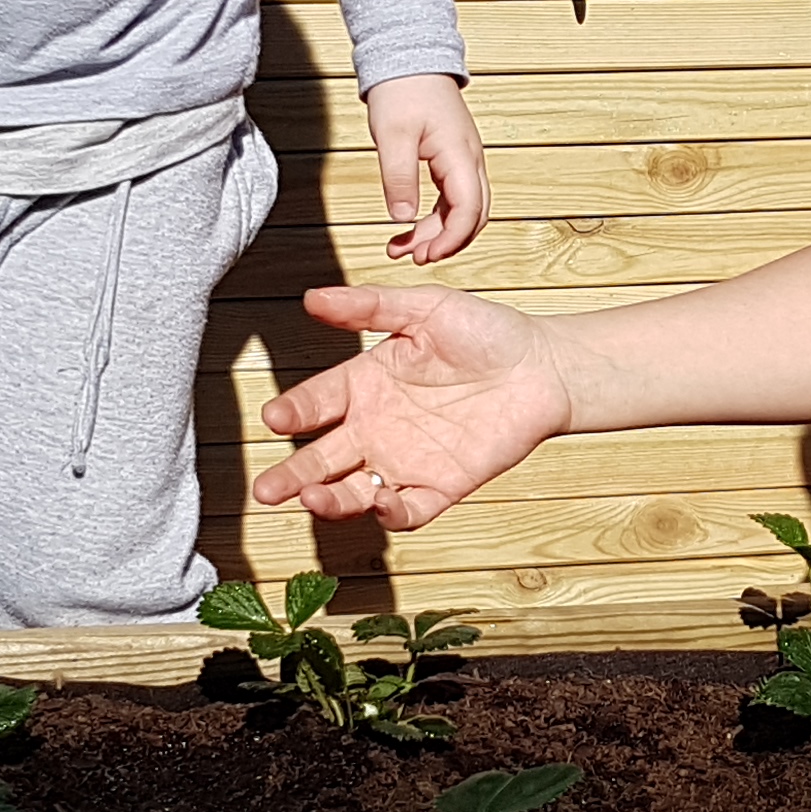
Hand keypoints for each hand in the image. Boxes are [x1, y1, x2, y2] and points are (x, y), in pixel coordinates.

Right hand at [250, 281, 568, 525]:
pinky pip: (407, 509)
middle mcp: (378, 426)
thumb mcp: (426, 308)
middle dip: (292, 474)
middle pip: (323, 457)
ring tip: (310, 499)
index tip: (275, 418)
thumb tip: (313, 298)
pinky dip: (390, 513)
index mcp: (367, 383)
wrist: (545, 367)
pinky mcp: (441, 486)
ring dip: (330, 499)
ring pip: (355, 490)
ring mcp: (406, 460)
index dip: (295, 411)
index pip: (318, 402)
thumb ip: (370, 307)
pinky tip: (379, 502)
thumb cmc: (487, 332)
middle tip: (265, 489)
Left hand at [361, 72, 486, 263]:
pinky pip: (452, 198)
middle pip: (473, 216)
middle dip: (447, 243)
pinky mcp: (452, 159)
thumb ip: (399, 178)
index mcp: (460, 155)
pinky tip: (410, 226)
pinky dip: (435, 217)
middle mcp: (469, 161)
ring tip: (404, 249)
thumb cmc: (402, 90)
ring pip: (462, 209)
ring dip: (439, 233)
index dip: (451, 239)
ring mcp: (463, 160)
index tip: (426, 255)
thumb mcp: (393, 136)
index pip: (469, 210)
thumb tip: (402, 219)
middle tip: (415, 258)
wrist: (409, 58)